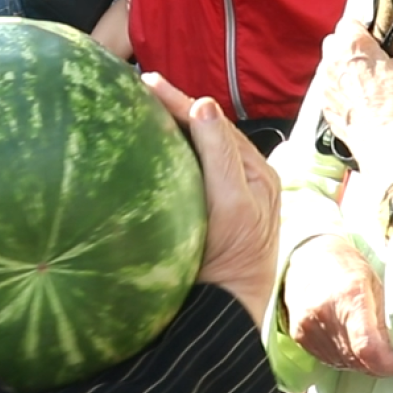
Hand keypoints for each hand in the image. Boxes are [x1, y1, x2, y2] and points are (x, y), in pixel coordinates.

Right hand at [143, 72, 280, 323]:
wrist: (224, 308)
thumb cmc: (232, 261)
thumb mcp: (231, 205)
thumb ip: (220, 157)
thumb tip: (204, 106)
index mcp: (255, 172)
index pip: (213, 123)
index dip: (181, 101)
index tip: (147, 84)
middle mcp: (244, 178)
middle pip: (206, 131)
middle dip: (175, 108)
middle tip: (137, 88)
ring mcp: (226, 195)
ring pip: (197, 148)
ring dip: (171, 126)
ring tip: (141, 107)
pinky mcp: (209, 210)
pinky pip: (190, 170)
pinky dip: (171, 151)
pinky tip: (147, 147)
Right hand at [282, 234, 392, 376]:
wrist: (306, 255)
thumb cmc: (345, 265)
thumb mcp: (374, 282)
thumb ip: (385, 316)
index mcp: (349, 295)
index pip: (368, 347)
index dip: (388, 364)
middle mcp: (325, 313)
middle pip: (357, 359)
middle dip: (378, 364)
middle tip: (390, 356)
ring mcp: (308, 326)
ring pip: (343, 363)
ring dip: (361, 363)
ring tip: (370, 346)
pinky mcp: (299, 335)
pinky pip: (327, 359)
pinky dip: (344, 358)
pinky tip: (350, 343)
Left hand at [318, 20, 392, 173]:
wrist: (380, 136)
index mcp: (352, 44)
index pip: (349, 21)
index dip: (362, 27)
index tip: (372, 34)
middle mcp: (332, 61)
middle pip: (333, 41)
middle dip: (347, 45)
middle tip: (367, 57)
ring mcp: (325, 84)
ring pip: (328, 66)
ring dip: (341, 69)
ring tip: (363, 82)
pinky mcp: (324, 105)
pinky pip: (328, 91)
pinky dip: (339, 92)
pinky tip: (356, 101)